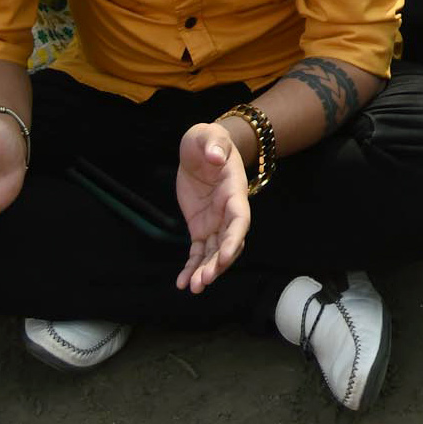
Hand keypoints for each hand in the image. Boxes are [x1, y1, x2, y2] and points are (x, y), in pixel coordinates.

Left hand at [174, 119, 252, 292]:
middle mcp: (228, 212)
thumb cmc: (208, 140)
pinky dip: (192, 268)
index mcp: (234, 192)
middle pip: (229, 243)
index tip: (225, 256)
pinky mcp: (200, 227)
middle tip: (204, 280)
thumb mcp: (209, 135)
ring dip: (206, 271)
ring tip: (193, 288)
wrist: (202, 149)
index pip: (239, 219)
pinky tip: (182, 283)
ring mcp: (215, 222)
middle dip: (219, 263)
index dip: (234, 238)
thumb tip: (215, 157)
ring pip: (214, 253)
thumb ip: (214, 144)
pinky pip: (197, 252)